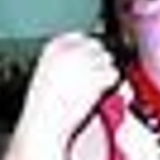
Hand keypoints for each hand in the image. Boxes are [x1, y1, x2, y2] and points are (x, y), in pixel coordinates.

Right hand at [13, 32, 118, 159]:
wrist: (46, 122)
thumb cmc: (45, 105)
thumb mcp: (48, 73)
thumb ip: (65, 59)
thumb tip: (85, 54)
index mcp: (53, 47)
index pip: (79, 37)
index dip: (87, 50)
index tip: (87, 62)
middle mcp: (69, 50)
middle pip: (97, 46)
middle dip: (98, 61)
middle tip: (92, 79)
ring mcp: (85, 62)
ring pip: (108, 60)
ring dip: (105, 73)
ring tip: (91, 89)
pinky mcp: (98, 76)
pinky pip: (114, 74)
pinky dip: (111, 84)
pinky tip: (98, 94)